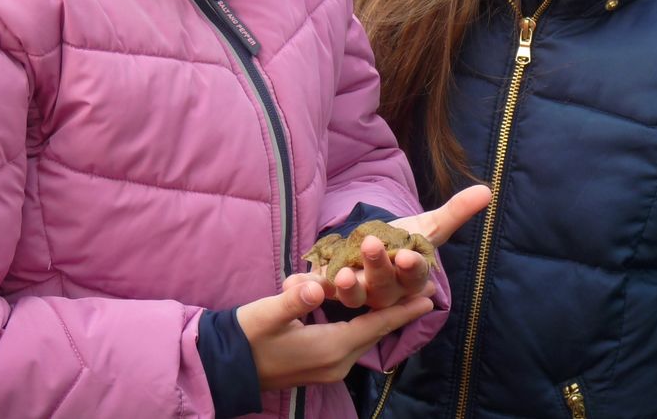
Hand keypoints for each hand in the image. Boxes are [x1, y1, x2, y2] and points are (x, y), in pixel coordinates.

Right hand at [236, 279, 434, 390]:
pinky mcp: (321, 366)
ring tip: (405, 299)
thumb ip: (293, 300)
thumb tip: (318, 288)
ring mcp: (329, 368)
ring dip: (384, 318)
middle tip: (426, 290)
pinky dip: (366, 326)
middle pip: (375, 333)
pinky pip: (353, 343)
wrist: (226, 368)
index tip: (430, 297)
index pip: (375, 326)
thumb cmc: (247, 336)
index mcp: (328, 349)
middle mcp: (336, 363)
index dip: (403, 311)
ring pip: (365, 338)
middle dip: (400, 312)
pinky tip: (368, 312)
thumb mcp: (267, 313)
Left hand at [313, 184, 492, 310]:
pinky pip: (318, 290)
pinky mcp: (331, 287)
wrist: (374, 257)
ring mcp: (358, 292)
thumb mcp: (428, 226)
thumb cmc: (405, 242)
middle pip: (384, 285)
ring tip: (340, 275)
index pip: (415, 275)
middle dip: (378, 267)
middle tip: (371, 245)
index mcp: (410, 277)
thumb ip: (455, 211)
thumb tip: (487, 190)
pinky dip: (305, 287)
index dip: (412, 268)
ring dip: (346, 287)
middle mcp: (386, 291)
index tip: (408, 256)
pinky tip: (293, 280)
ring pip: (354, 296)